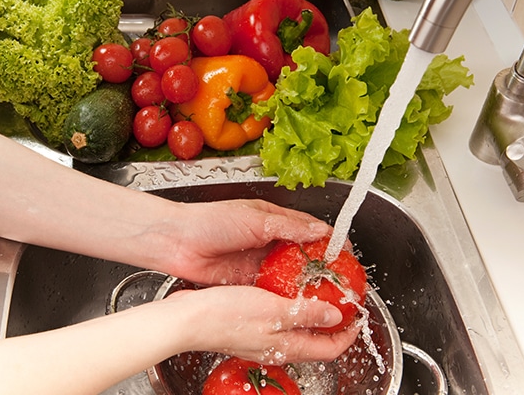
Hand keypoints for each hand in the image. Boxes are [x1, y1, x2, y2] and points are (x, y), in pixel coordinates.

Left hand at [149, 199, 331, 284]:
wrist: (177, 242)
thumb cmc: (211, 221)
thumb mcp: (255, 219)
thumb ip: (288, 227)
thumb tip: (319, 232)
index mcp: (273, 219)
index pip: (310, 228)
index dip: (329, 239)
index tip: (346, 252)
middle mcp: (269, 241)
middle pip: (303, 254)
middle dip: (322, 266)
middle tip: (340, 280)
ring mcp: (259, 262)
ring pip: (289, 274)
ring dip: (305, 284)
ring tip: (325, 296)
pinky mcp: (248, 280)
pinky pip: (272, 289)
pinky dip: (285, 296)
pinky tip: (298, 305)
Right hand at [163, 285, 359, 363]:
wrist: (188, 319)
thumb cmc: (225, 316)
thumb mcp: (274, 311)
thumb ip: (307, 313)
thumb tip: (336, 317)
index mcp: (287, 346)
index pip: (330, 348)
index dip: (348, 334)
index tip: (358, 317)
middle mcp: (277, 346)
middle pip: (316, 340)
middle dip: (333, 323)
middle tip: (341, 300)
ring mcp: (263, 338)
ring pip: (298, 329)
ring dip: (312, 313)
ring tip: (319, 291)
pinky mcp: (250, 327)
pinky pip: (280, 320)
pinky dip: (291, 307)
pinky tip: (286, 289)